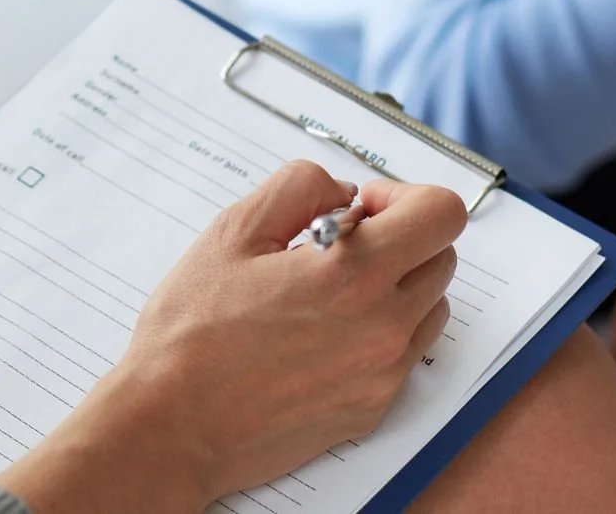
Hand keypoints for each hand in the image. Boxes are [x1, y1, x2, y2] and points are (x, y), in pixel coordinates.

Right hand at [0, 162, 465, 512]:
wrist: (174, 427)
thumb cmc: (193, 333)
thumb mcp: (233, 232)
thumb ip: (299, 188)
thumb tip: (344, 191)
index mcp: (355, 275)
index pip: (441, 213)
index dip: (405, 196)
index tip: (364, 208)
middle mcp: (384, 326)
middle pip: (441, 256)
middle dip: (400, 237)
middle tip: (340, 245)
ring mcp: (384, 373)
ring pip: (431, 306)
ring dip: (398, 284)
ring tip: (332, 291)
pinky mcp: (373, 408)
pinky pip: (407, 353)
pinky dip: (383, 331)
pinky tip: (326, 333)